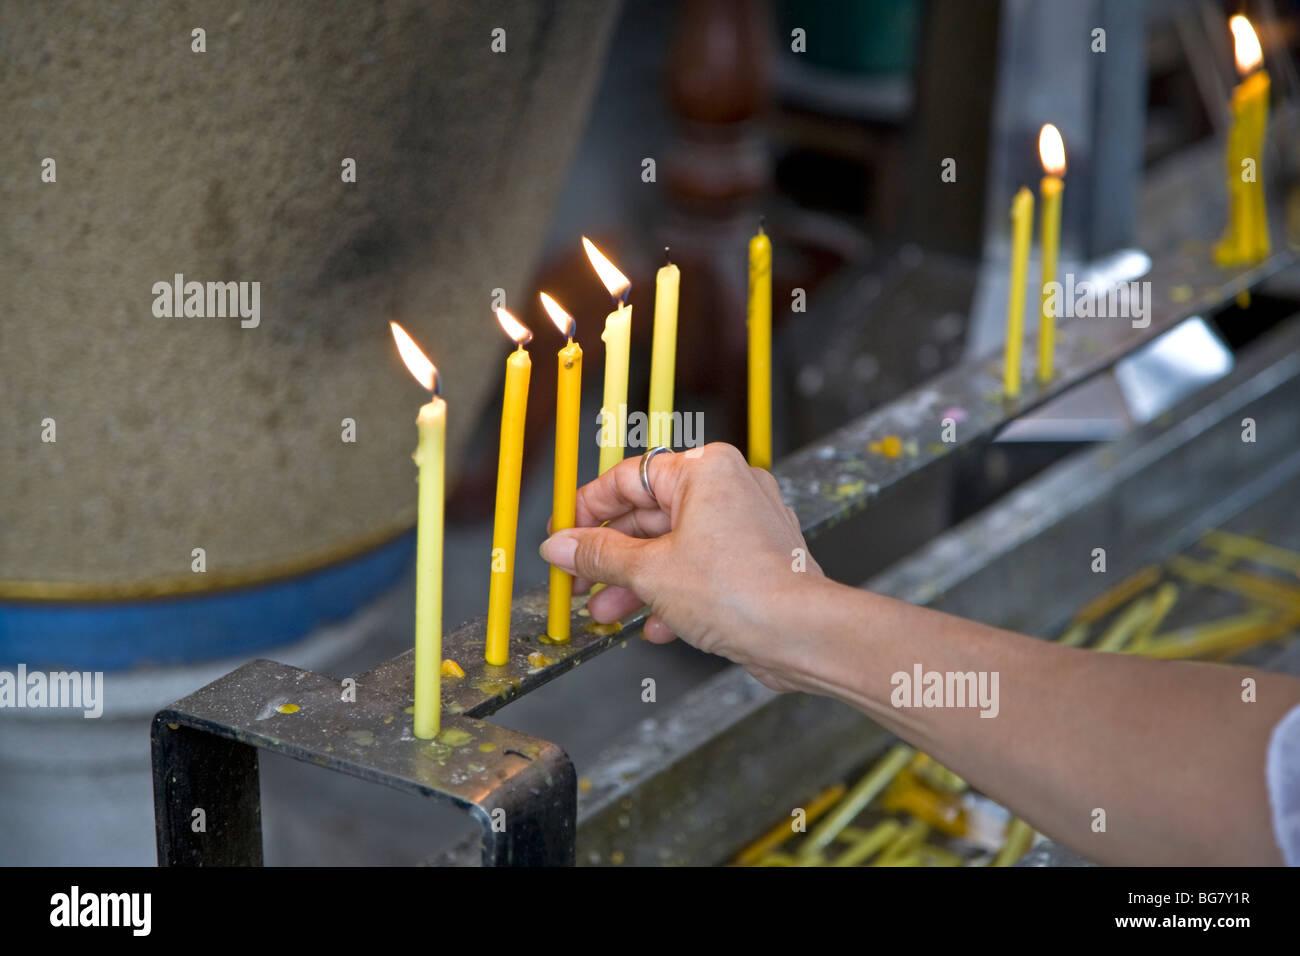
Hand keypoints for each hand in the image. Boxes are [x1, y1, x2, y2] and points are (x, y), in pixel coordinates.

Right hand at [539, 443, 824, 690]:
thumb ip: (599, 556)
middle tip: (578, 584)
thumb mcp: (649, 572)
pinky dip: (676, 594)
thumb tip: (558, 546)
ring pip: (676, 547)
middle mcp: (730, 486)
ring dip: (637, 582)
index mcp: (704, 470)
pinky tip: (655, 627)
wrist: (803, 634)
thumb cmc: (737, 590)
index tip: (562, 539)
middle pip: (651, 516)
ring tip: (606, 615)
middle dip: (612, 558)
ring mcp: (748, 523)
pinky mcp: (759, 559)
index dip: (587, 510)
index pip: (629, 478)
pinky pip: (704, 569)